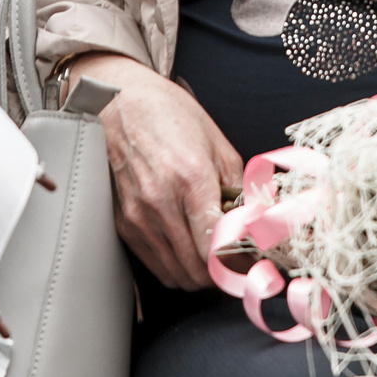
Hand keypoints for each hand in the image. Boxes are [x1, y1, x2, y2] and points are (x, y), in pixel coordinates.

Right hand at [64, 53, 242, 290]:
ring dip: (199, 275)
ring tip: (212, 259)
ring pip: (175, 275)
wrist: (119, 101)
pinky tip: (187, 250)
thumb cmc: (169, 115)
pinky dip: (175, 267)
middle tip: (236, 263)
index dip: (239, 263)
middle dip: (222, 273)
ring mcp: (137, 216)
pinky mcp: (122, 222)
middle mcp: (160, 202)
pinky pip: (154, 264)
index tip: (251, 261)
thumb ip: (239, 188)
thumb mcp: (217, 143)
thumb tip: (257, 223)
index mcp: (191, 179)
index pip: (217, 247)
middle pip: (197, 270)